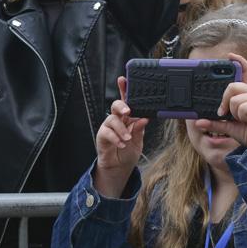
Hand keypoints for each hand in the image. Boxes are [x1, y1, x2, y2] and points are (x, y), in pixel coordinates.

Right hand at [93, 77, 148, 197]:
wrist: (119, 167)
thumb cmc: (129, 151)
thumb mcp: (138, 141)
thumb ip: (139, 130)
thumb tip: (144, 118)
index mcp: (128, 117)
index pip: (126, 100)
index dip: (124, 89)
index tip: (123, 79)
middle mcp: (117, 119)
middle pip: (116, 105)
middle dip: (122, 105)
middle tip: (128, 111)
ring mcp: (109, 127)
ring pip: (112, 119)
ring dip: (121, 129)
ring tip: (127, 139)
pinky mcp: (102, 135)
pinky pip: (106, 132)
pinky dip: (115, 138)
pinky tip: (121, 144)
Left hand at [193, 54, 246, 147]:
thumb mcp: (226, 126)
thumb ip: (213, 122)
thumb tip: (198, 122)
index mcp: (246, 94)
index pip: (245, 73)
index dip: (239, 62)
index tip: (230, 55)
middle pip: (232, 86)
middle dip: (224, 101)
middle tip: (225, 112)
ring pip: (234, 99)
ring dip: (234, 113)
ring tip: (242, 120)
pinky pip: (241, 107)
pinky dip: (241, 117)